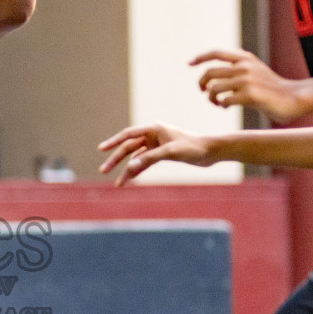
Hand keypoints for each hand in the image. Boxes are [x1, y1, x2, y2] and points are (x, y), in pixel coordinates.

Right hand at [98, 123, 221, 185]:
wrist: (211, 152)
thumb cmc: (193, 148)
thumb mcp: (171, 152)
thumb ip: (149, 158)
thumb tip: (130, 166)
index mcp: (153, 129)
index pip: (128, 135)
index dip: (113, 142)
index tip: (101, 149)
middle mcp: (153, 136)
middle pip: (129, 148)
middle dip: (116, 160)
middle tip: (103, 170)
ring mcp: (157, 145)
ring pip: (136, 158)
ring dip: (127, 170)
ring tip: (118, 184)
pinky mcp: (162, 155)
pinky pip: (145, 163)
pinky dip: (137, 171)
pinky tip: (129, 180)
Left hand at [194, 49, 312, 124]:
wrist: (294, 97)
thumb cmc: (274, 87)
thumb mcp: (257, 69)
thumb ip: (242, 66)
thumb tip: (225, 64)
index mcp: (245, 59)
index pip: (216, 53)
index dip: (200, 57)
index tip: (189, 63)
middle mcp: (244, 67)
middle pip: (210, 73)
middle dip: (201, 84)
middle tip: (202, 92)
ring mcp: (246, 81)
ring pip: (214, 88)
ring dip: (210, 98)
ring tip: (217, 103)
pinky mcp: (249, 95)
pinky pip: (225, 100)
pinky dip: (222, 105)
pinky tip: (226, 107)